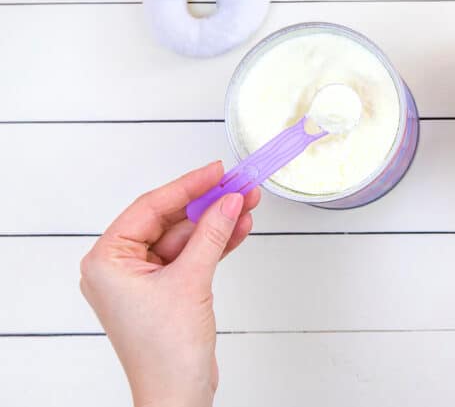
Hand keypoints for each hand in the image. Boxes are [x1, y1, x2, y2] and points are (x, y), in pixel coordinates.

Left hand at [79, 162, 259, 406]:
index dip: (187, 186)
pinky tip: (239, 227)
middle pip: (169, 220)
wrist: (177, 394)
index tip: (216, 171)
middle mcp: (120, 267)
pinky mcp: (166, 291)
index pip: (149, 208)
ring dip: (217, 222)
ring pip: (185, 237)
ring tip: (247, 204)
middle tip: (238, 186)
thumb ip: (211, 235)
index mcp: (107, 261)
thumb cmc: (164, 352)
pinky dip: (215, 243)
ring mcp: (144, 280)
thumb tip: (227, 201)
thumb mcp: (191, 281)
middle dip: (207, 204)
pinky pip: (192, 255)